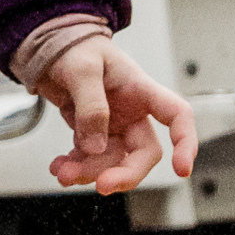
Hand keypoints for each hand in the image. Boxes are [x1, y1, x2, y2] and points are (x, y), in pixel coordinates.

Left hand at [39, 34, 199, 192]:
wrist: (49, 50)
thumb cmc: (73, 48)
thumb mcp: (81, 69)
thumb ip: (91, 106)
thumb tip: (95, 146)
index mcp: (140, 90)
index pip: (177, 116)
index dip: (186, 142)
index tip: (181, 169)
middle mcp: (132, 112)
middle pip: (143, 153)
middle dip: (124, 174)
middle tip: (101, 186)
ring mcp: (113, 126)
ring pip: (112, 161)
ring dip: (88, 172)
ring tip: (62, 172)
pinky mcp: (93, 134)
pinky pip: (90, 159)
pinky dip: (75, 167)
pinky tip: (59, 166)